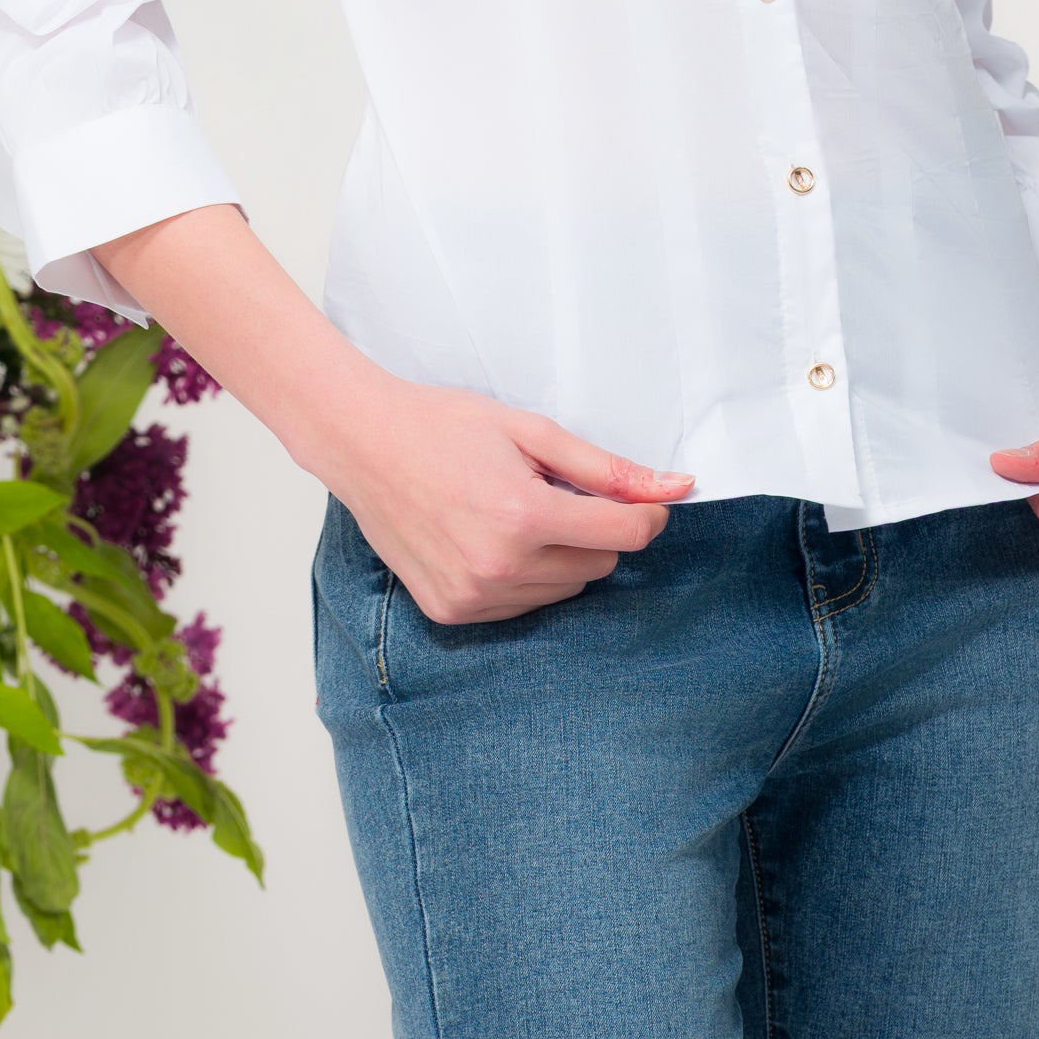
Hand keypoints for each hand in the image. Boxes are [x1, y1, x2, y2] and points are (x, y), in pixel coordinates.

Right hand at [306, 372, 693, 625]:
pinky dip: (523, 576)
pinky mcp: (453, 611)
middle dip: (594, 531)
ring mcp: (473, 596)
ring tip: (514, 512)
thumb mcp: (532, 432)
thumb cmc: (444, 426)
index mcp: (523, 517)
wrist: (363, 443)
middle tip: (553, 491)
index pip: (624, 537)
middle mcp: (499, 567)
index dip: (644, 514)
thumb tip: (675, 488)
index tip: (640, 498)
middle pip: (598, 566)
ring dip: (559, 556)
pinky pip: (522, 606)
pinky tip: (490, 538)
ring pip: (563, 590)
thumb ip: (605, 468)